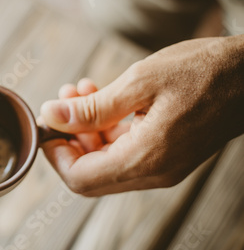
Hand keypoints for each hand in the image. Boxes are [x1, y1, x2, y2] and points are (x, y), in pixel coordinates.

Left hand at [40, 36, 243, 196]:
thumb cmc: (203, 71)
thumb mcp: (140, 82)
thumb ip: (92, 107)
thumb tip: (52, 116)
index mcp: (146, 159)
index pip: (79, 178)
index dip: (54, 153)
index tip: (47, 123)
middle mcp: (153, 173)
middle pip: (89, 174)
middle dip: (68, 138)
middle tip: (62, 101)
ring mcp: (162, 167)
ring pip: (105, 162)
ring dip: (86, 129)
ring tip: (79, 91)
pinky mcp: (167, 155)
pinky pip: (125, 152)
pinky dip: (106, 129)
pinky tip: (101, 97)